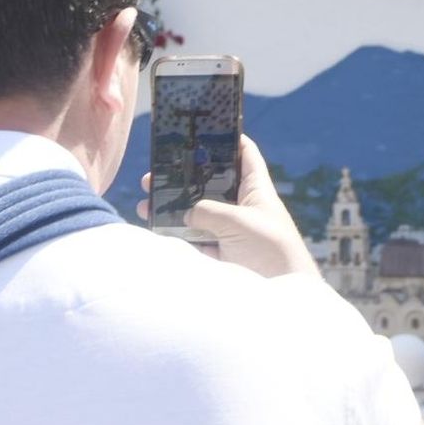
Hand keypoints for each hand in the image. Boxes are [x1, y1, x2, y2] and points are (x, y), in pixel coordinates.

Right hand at [138, 135, 317, 278]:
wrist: (278, 294)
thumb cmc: (270, 250)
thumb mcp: (239, 221)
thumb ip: (209, 210)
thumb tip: (187, 214)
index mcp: (256, 190)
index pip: (244, 154)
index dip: (228, 139)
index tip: (203, 130)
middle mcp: (242, 207)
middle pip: (209, 183)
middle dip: (182, 177)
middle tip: (154, 175)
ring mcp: (229, 231)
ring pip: (195, 212)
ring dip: (170, 207)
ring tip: (145, 202)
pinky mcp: (219, 254)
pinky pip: (192, 239)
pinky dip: (173, 234)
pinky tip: (153, 228)